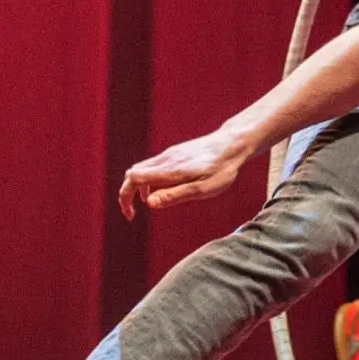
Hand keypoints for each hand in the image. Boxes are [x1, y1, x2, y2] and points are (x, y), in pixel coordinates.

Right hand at [118, 130, 251, 218]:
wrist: (232, 144)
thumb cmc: (221, 170)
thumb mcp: (202, 189)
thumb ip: (175, 195)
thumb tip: (149, 204)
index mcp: (170, 170)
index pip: (133, 178)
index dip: (125, 197)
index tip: (131, 215)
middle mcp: (165, 159)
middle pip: (132, 173)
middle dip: (127, 193)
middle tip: (132, 213)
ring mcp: (169, 154)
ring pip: (142, 169)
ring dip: (138, 187)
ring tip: (149, 202)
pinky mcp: (174, 153)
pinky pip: (153, 166)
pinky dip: (149, 179)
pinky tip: (162, 189)